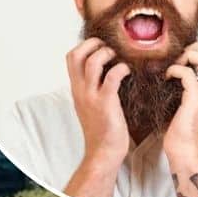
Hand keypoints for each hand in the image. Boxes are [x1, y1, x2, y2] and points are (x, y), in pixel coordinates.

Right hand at [66, 38, 130, 168]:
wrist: (103, 153)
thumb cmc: (101, 131)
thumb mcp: (90, 106)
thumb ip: (92, 89)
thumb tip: (105, 73)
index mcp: (76, 90)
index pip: (70, 58)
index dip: (85, 46)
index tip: (100, 46)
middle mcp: (80, 90)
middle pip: (75, 54)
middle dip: (92, 43)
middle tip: (108, 47)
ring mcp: (91, 96)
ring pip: (93, 61)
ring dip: (107, 53)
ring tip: (118, 58)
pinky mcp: (105, 103)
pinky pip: (112, 76)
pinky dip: (121, 68)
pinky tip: (128, 72)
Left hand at [162, 42, 197, 164]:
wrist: (183, 150)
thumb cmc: (179, 130)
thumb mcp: (182, 103)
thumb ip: (182, 88)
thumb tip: (169, 72)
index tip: (179, 57)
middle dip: (195, 48)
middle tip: (177, 58)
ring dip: (186, 56)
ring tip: (172, 66)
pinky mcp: (194, 99)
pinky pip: (186, 73)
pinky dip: (174, 70)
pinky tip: (165, 78)